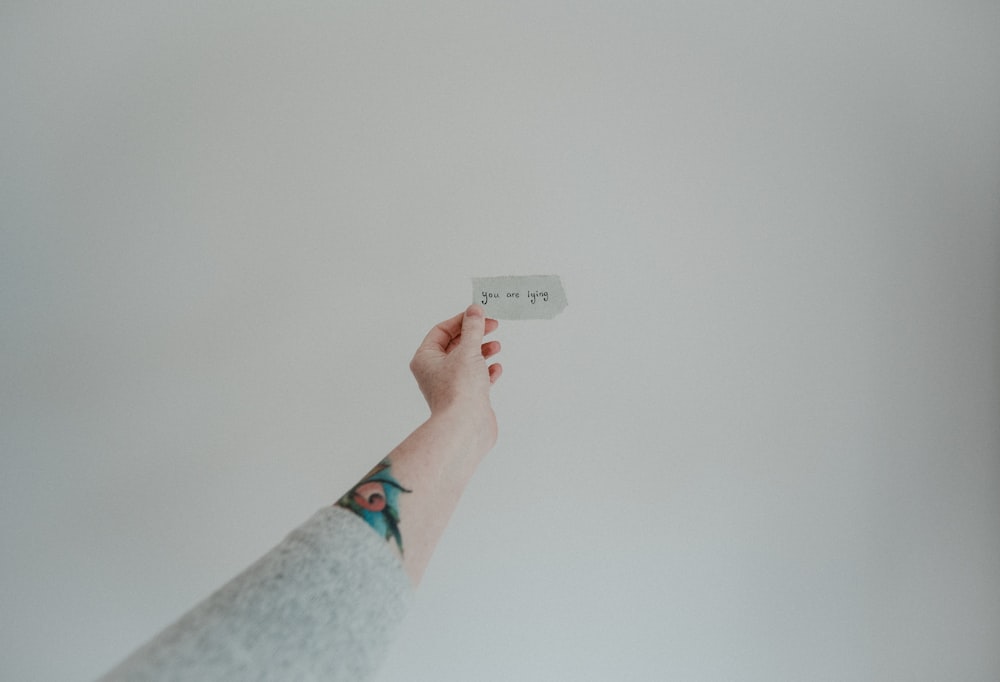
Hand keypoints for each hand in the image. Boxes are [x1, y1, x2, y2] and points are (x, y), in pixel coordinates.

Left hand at [409, 305, 501, 446]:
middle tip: (492, 326)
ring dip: (482, 351)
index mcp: (426, 359)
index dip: (461, 320)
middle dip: (474, 335)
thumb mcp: (468, 350)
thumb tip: (474, 310)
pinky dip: (486, 371)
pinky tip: (496, 368)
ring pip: (467, 362)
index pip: (441, 331)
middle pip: (455, 345)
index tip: (478, 314)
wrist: (465, 427)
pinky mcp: (465, 398)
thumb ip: (473, 328)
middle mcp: (434, 372)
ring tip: (496, 346)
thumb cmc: (459, 391)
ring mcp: (450, 386)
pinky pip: (475, 379)